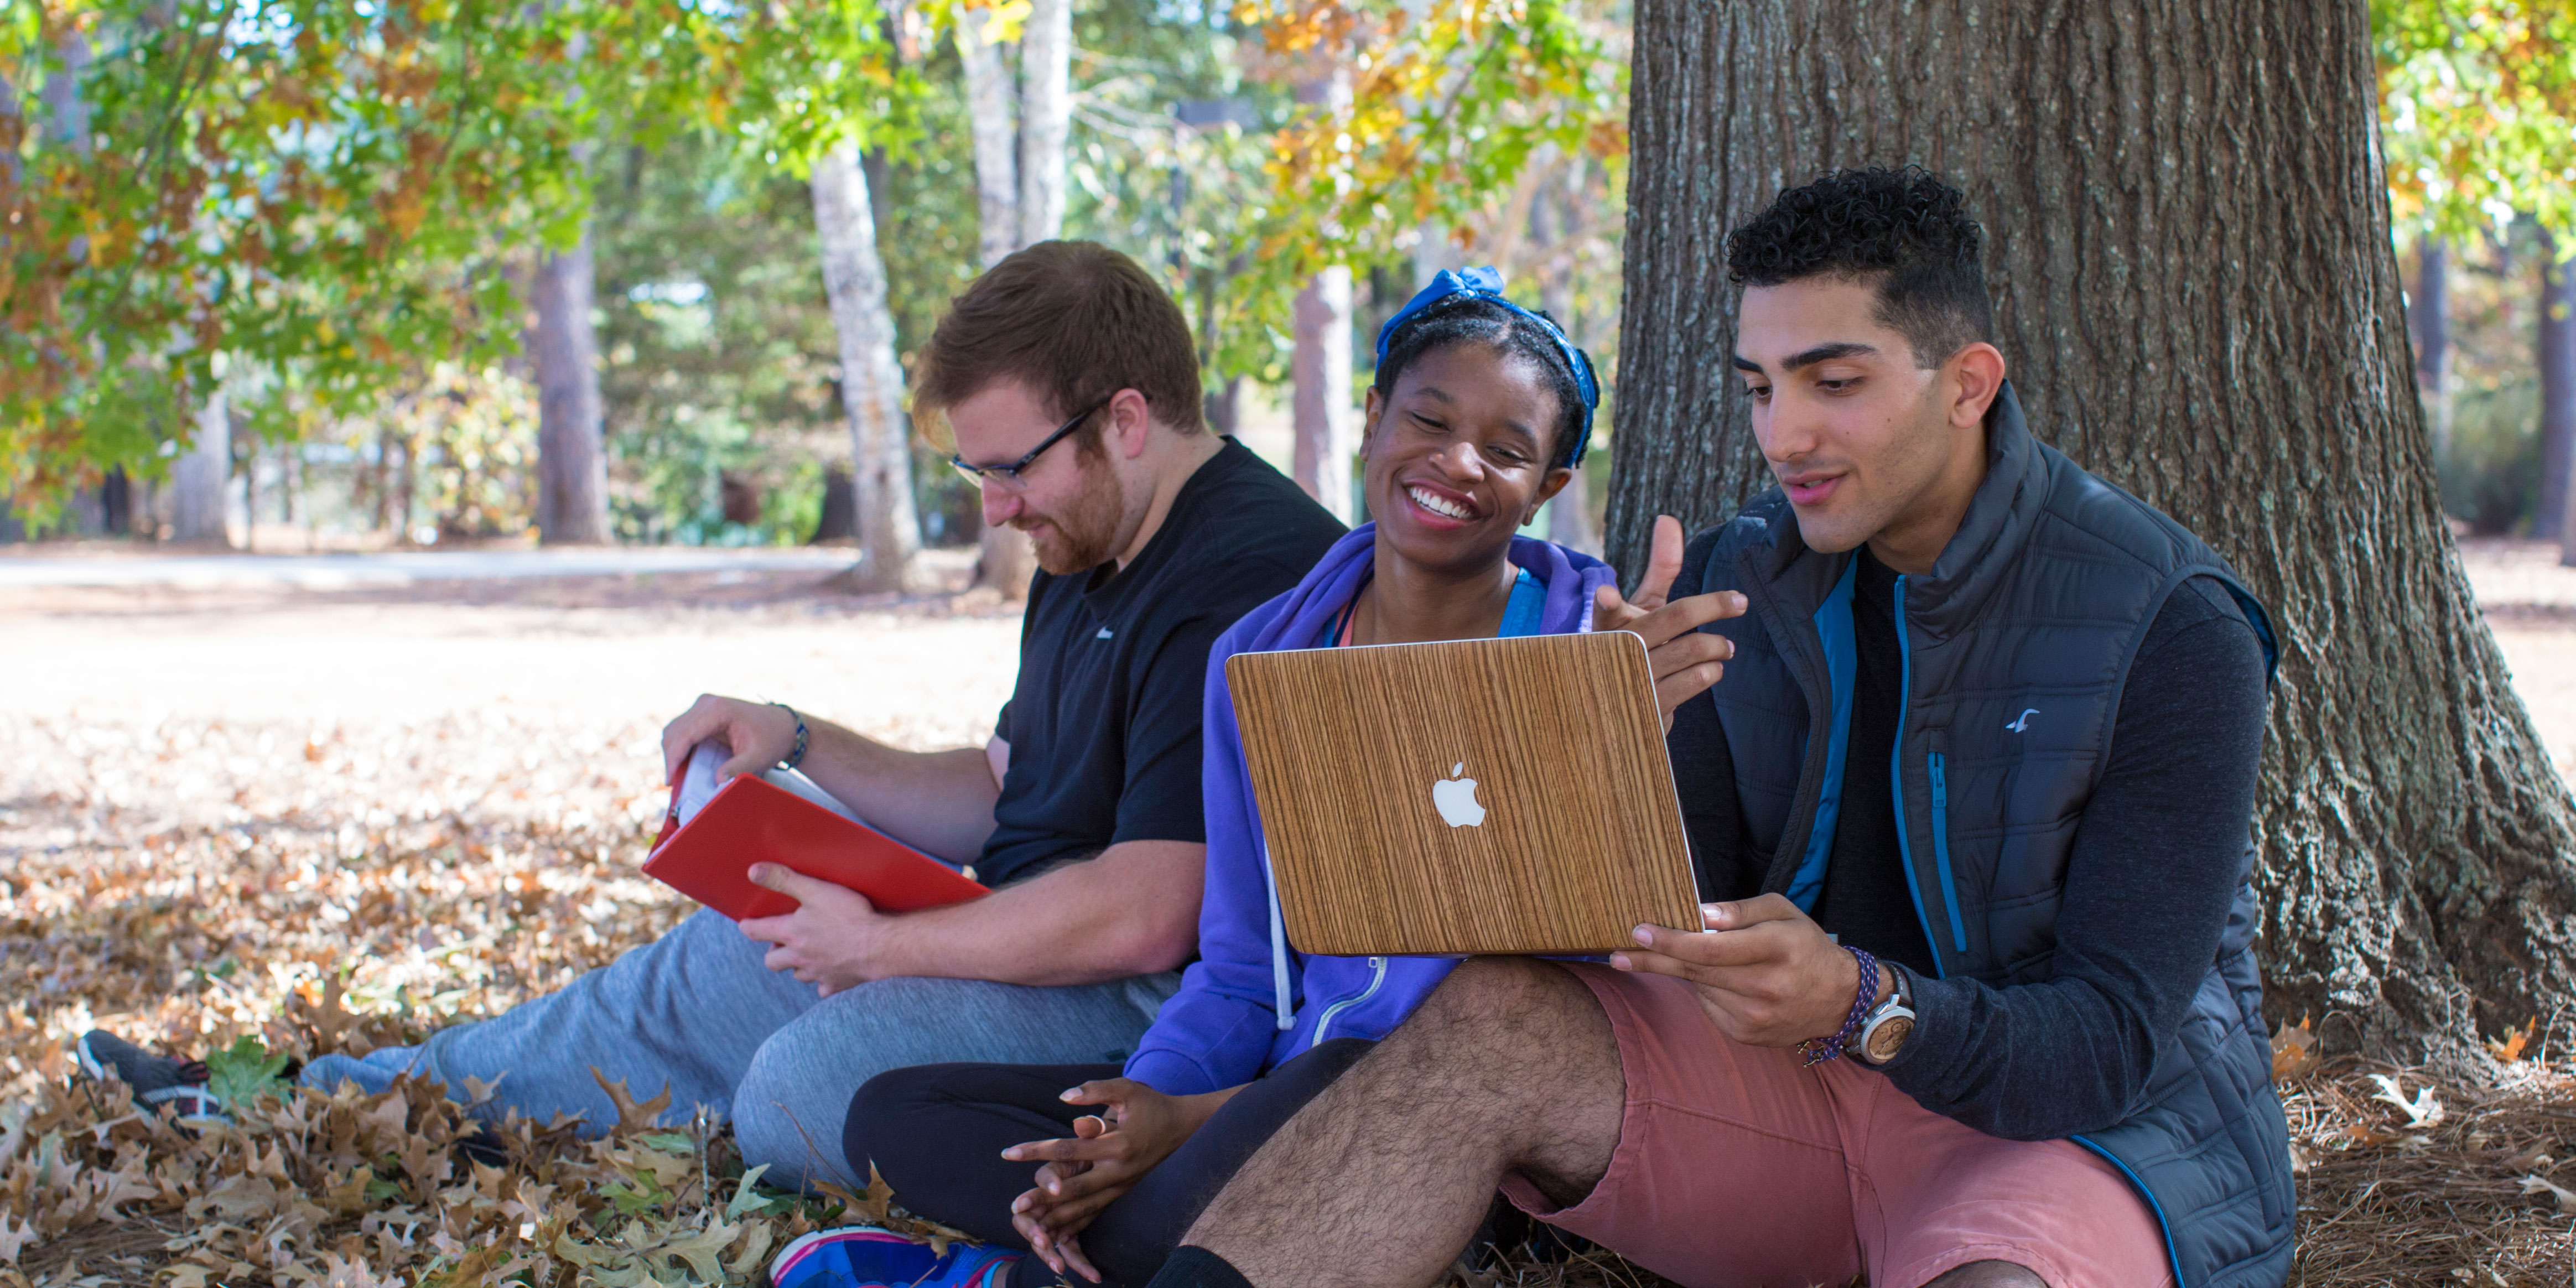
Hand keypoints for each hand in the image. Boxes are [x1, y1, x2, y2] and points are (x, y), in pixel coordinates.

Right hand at [659, 694, 798, 782]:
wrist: (783, 726)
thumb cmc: (772, 739)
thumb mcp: (759, 758)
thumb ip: (738, 769)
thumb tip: (717, 781)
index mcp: (719, 710)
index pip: (685, 734)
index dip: (674, 758)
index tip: (670, 780)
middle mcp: (707, 703)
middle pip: (674, 732)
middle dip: (670, 758)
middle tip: (673, 783)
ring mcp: (704, 705)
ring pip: (674, 730)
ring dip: (672, 753)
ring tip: (677, 776)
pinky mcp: (703, 712)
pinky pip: (682, 730)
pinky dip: (679, 748)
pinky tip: (683, 765)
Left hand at [736, 864, 894, 996]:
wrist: (879, 945)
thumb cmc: (849, 915)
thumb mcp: (815, 890)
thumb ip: (784, 879)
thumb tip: (753, 871)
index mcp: (791, 933)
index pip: (758, 931)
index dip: (749, 927)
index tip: (746, 925)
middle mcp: (799, 957)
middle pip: (772, 962)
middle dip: (772, 952)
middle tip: (780, 942)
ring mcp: (817, 972)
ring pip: (797, 974)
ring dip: (797, 965)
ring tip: (806, 954)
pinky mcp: (836, 983)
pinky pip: (822, 987)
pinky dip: (822, 981)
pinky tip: (829, 972)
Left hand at [999, 1078, 1229, 1281]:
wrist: (1185, 1129)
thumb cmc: (1152, 1106)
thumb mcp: (1128, 1090)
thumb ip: (1095, 1092)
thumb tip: (1063, 1098)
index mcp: (1117, 1144)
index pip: (1068, 1149)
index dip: (1037, 1151)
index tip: (1008, 1153)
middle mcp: (1119, 1171)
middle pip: (1073, 1189)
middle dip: (1043, 1198)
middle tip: (1015, 1206)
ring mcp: (1123, 1186)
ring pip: (1085, 1208)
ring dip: (1057, 1218)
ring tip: (1030, 1226)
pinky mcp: (1124, 1193)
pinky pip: (1097, 1213)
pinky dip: (1077, 1225)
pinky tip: (1057, 1234)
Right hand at [1592, 515, 1747, 730]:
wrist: (1618, 708)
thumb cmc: (1635, 644)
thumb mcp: (1642, 606)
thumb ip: (1659, 567)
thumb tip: (1668, 518)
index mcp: (1610, 624)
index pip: (1606, 609)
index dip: (1606, 602)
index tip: (1607, 595)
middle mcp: (1618, 650)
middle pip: (1673, 617)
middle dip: (1712, 605)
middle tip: (1740, 601)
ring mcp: (1634, 680)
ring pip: (1692, 649)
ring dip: (1717, 646)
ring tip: (1725, 647)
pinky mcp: (1651, 708)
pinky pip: (1695, 680)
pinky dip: (1712, 670)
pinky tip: (1712, 668)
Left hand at [1609, 894, 1884, 1047]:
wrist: (1839, 999)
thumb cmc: (1804, 946)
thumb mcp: (1783, 912)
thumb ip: (1742, 910)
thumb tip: (1701, 915)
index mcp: (1777, 948)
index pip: (1713, 948)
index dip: (1672, 940)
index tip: (1639, 931)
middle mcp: (1767, 986)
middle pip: (1697, 971)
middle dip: (1654, 959)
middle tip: (1617, 954)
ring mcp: (1756, 1016)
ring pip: (1700, 988)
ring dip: (1687, 971)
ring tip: (1696, 958)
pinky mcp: (1747, 1035)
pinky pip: (1709, 1007)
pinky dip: (1707, 991)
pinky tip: (1726, 982)